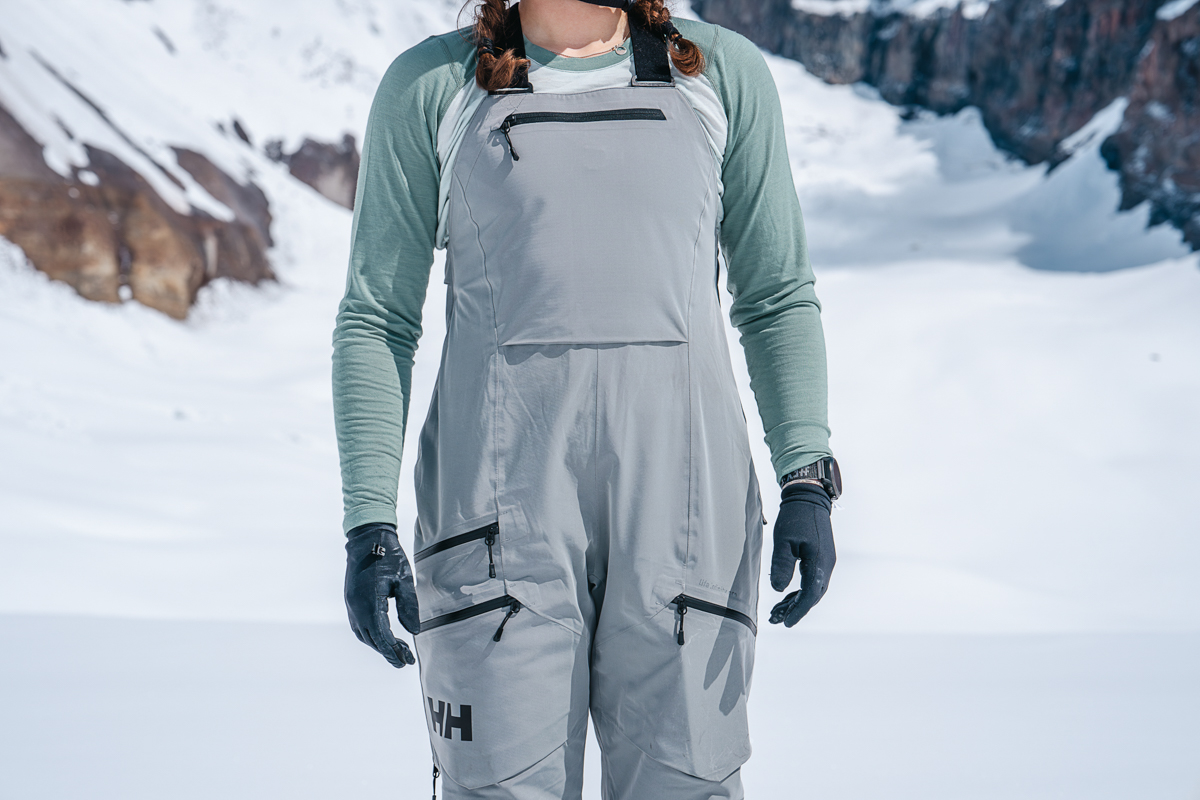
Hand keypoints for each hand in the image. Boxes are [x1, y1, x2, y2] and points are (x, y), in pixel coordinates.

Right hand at [344, 522, 420, 666]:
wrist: (367, 538)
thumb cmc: (389, 556)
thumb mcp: (404, 580)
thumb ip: (409, 606)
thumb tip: (415, 631)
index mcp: (369, 602)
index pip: (381, 636)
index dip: (394, 651)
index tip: (406, 661)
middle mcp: (356, 607)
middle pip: (372, 639)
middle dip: (388, 652)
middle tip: (405, 660)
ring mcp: (351, 604)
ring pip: (364, 634)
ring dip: (380, 645)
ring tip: (398, 650)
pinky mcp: (351, 601)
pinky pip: (360, 625)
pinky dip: (372, 635)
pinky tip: (384, 636)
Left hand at [768, 481, 835, 626]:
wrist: (808, 498)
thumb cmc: (795, 517)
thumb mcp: (783, 541)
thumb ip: (782, 566)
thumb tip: (778, 588)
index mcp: (819, 561)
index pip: (810, 594)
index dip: (798, 610)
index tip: (786, 622)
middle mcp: (826, 564)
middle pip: (813, 595)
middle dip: (796, 609)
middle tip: (777, 619)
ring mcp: (825, 561)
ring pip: (813, 589)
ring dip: (797, 601)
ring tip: (778, 610)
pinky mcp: (821, 558)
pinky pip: (812, 580)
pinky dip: (800, 590)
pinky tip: (787, 595)